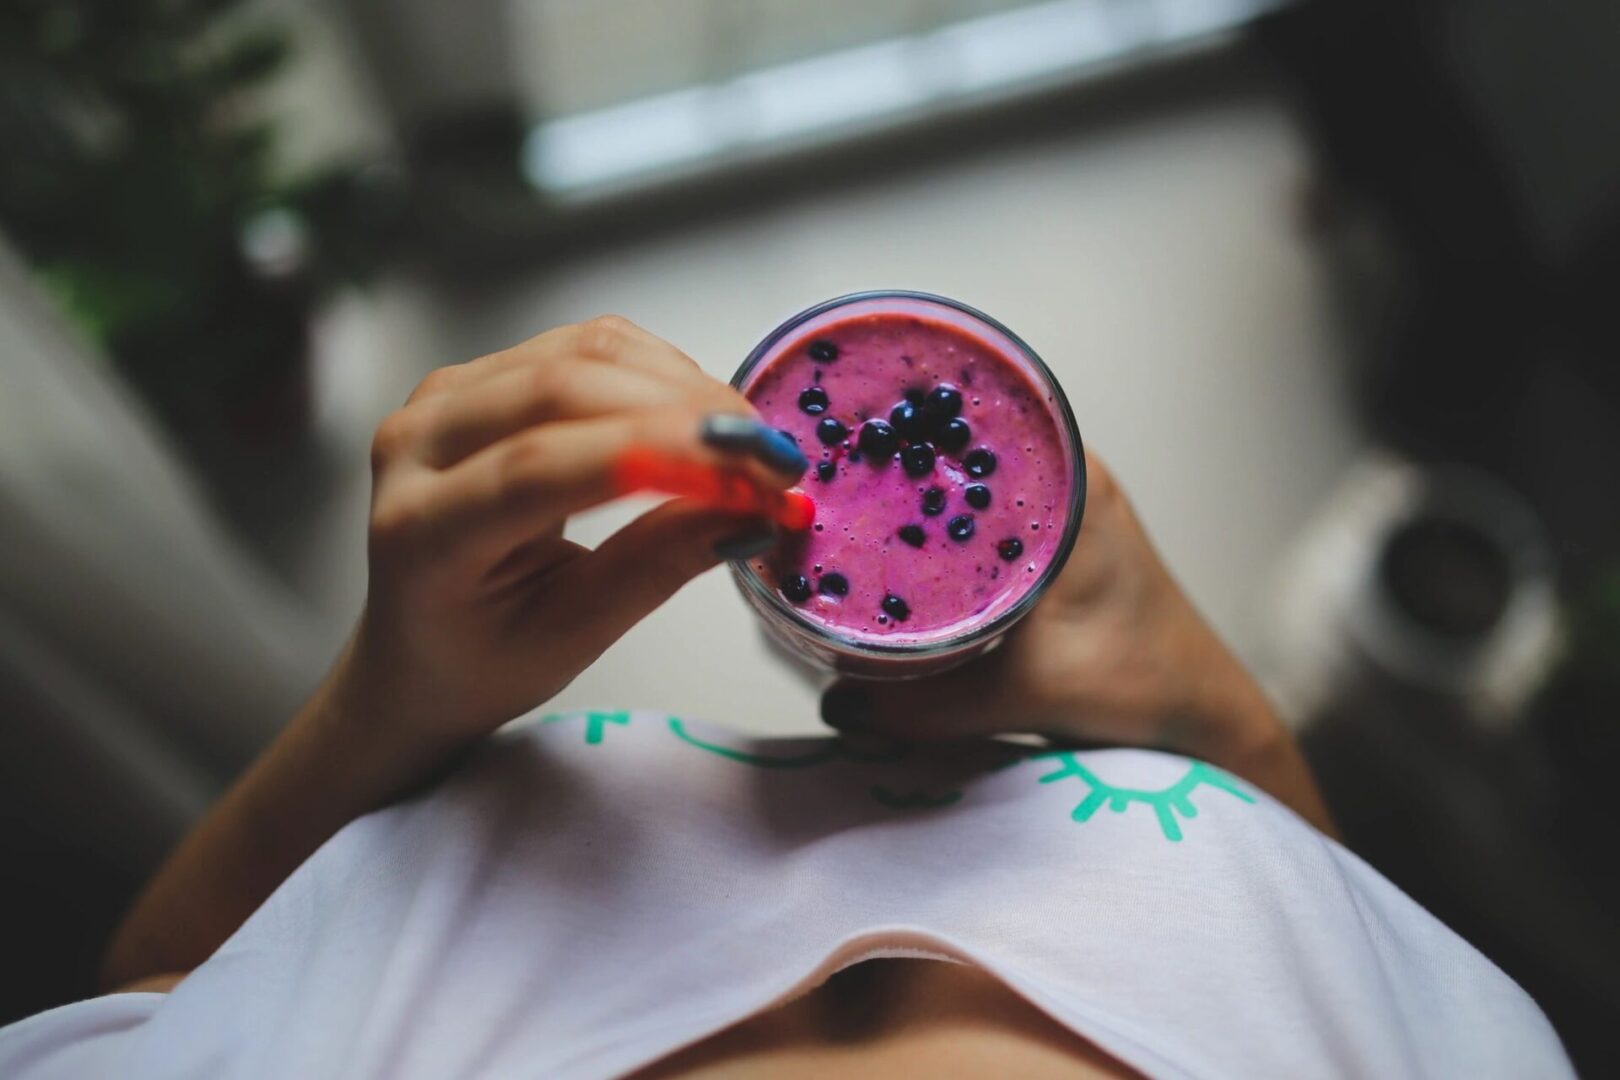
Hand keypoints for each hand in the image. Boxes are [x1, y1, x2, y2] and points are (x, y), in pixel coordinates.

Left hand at [343, 316, 806, 745]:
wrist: (417, 649)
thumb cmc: (484, 658)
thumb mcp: (574, 635)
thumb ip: (659, 564)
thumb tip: (754, 511)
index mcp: (421, 529)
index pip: (539, 467)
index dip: (656, 456)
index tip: (753, 476)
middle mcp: (416, 443)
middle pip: (563, 389)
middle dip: (687, 415)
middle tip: (773, 463)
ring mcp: (445, 397)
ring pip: (583, 353)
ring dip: (685, 387)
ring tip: (750, 446)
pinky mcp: (481, 376)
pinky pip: (584, 346)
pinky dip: (661, 373)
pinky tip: (704, 419)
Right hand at [821, 452, 1333, 829]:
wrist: (1200, 714)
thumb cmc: (1139, 686)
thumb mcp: (1023, 691)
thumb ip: (925, 703)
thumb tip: (834, 703)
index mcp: (1069, 477)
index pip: (969, 421)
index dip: (899, 424)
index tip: (836, 438)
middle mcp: (1065, 470)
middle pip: (956, 446)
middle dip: (890, 460)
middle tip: (820, 481)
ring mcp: (1059, 500)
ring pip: (964, 480)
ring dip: (910, 494)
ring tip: (839, 508)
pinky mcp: (1050, 535)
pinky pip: (976, 512)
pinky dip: (935, 527)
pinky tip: (888, 550)